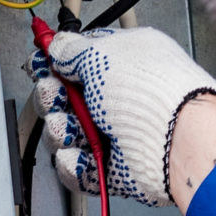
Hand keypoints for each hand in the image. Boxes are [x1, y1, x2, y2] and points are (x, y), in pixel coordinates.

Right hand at [31, 26, 215, 209]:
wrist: (175, 140)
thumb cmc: (150, 92)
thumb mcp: (102, 54)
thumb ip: (73, 50)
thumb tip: (58, 47)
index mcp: (123, 62)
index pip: (79, 61)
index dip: (54, 63)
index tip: (40, 64)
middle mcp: (121, 97)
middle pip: (66, 99)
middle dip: (51, 97)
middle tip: (56, 96)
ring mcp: (117, 134)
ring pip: (67, 134)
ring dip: (60, 130)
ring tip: (69, 128)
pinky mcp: (114, 168)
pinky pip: (78, 167)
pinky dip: (74, 163)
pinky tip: (79, 154)